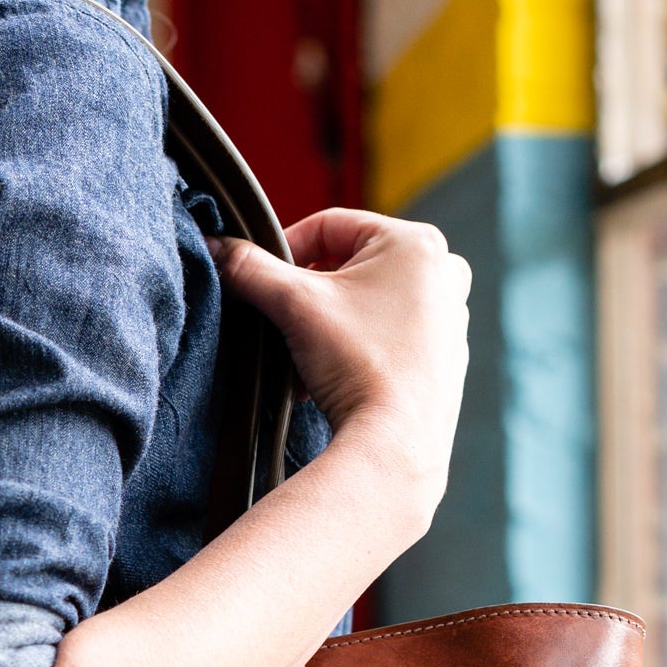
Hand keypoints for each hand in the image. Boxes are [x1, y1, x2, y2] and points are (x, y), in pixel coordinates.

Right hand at [216, 210, 469, 500]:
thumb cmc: (358, 362)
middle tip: (284, 319)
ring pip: (369, 301)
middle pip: (350, 264)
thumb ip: (249, 268)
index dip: (285, 248)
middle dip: (309, 291)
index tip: (262, 280)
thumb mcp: (292, 303)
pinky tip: (334, 374)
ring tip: (306, 354)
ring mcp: (451, 316)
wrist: (396, 441)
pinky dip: (357, 345)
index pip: (330, 226)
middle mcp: (444, 272)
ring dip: (330, 321)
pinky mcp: (447, 356)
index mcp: (416, 243)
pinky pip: (390, 333)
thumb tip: (215, 247)